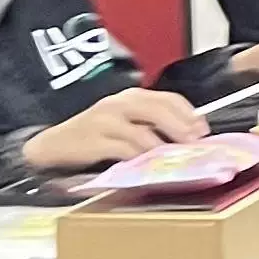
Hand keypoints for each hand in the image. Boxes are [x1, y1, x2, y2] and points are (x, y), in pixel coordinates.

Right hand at [22, 88, 209, 170]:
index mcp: (130, 96)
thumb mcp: (124, 120)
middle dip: (180, 127)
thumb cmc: (95, 134)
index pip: (167, 98)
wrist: (56, 143)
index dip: (188, 113)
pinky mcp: (94, 141)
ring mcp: (105, 121)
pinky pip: (124, 149)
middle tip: (194, 142)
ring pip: (142, 132)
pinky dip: (140, 157)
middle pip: (157, 110)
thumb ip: (150, 122)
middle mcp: (118, 103)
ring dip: (162, 146)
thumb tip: (186, 133)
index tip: (202, 128)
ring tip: (175, 156)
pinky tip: (149, 163)